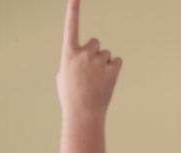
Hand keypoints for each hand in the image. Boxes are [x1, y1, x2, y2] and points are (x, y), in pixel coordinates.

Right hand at [57, 0, 121, 118]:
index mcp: (68, 53)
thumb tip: (78, 59)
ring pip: (107, 54)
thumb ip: (72, 61)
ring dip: (104, 64)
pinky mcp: (111, 70)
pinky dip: (114, 69)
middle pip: (96, 42)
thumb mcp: (63, 76)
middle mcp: (83, 53)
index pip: (70, 26)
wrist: (83, 114)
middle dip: (95, 53)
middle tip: (91, 71)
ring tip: (97, 81)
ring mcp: (98, 61)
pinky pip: (117, 61)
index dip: (73, 9)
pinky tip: (107, 81)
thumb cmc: (71, 96)